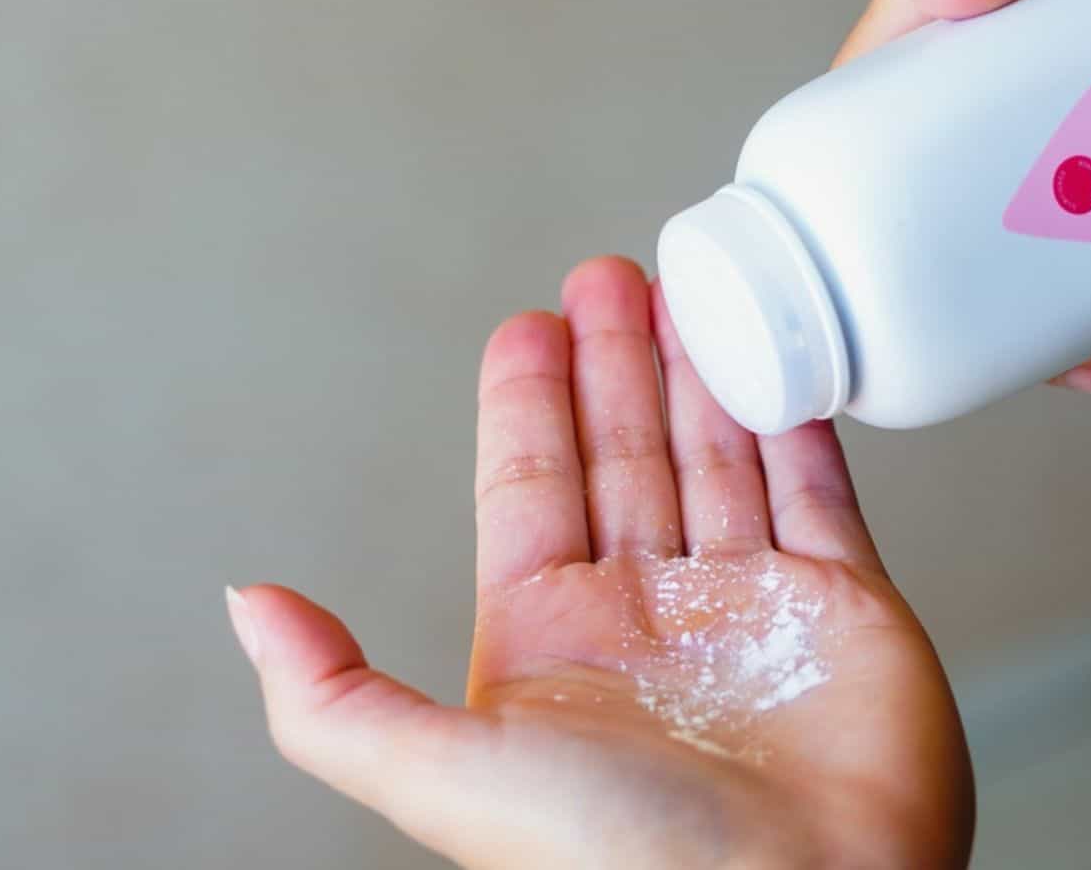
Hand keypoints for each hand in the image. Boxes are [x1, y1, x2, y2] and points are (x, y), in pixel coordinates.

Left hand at [225, 257, 973, 868]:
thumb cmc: (624, 861)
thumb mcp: (445, 775)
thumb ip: (334, 695)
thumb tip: (245, 605)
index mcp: (554, 640)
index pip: (532, 486)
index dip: (528, 403)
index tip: (529, 323)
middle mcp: (651, 615)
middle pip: (626, 454)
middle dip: (615, 363)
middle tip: (610, 278)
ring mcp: (751, 604)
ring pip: (719, 455)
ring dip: (700, 373)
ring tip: (686, 292)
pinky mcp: (844, 603)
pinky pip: (815, 485)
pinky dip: (793, 418)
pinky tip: (771, 360)